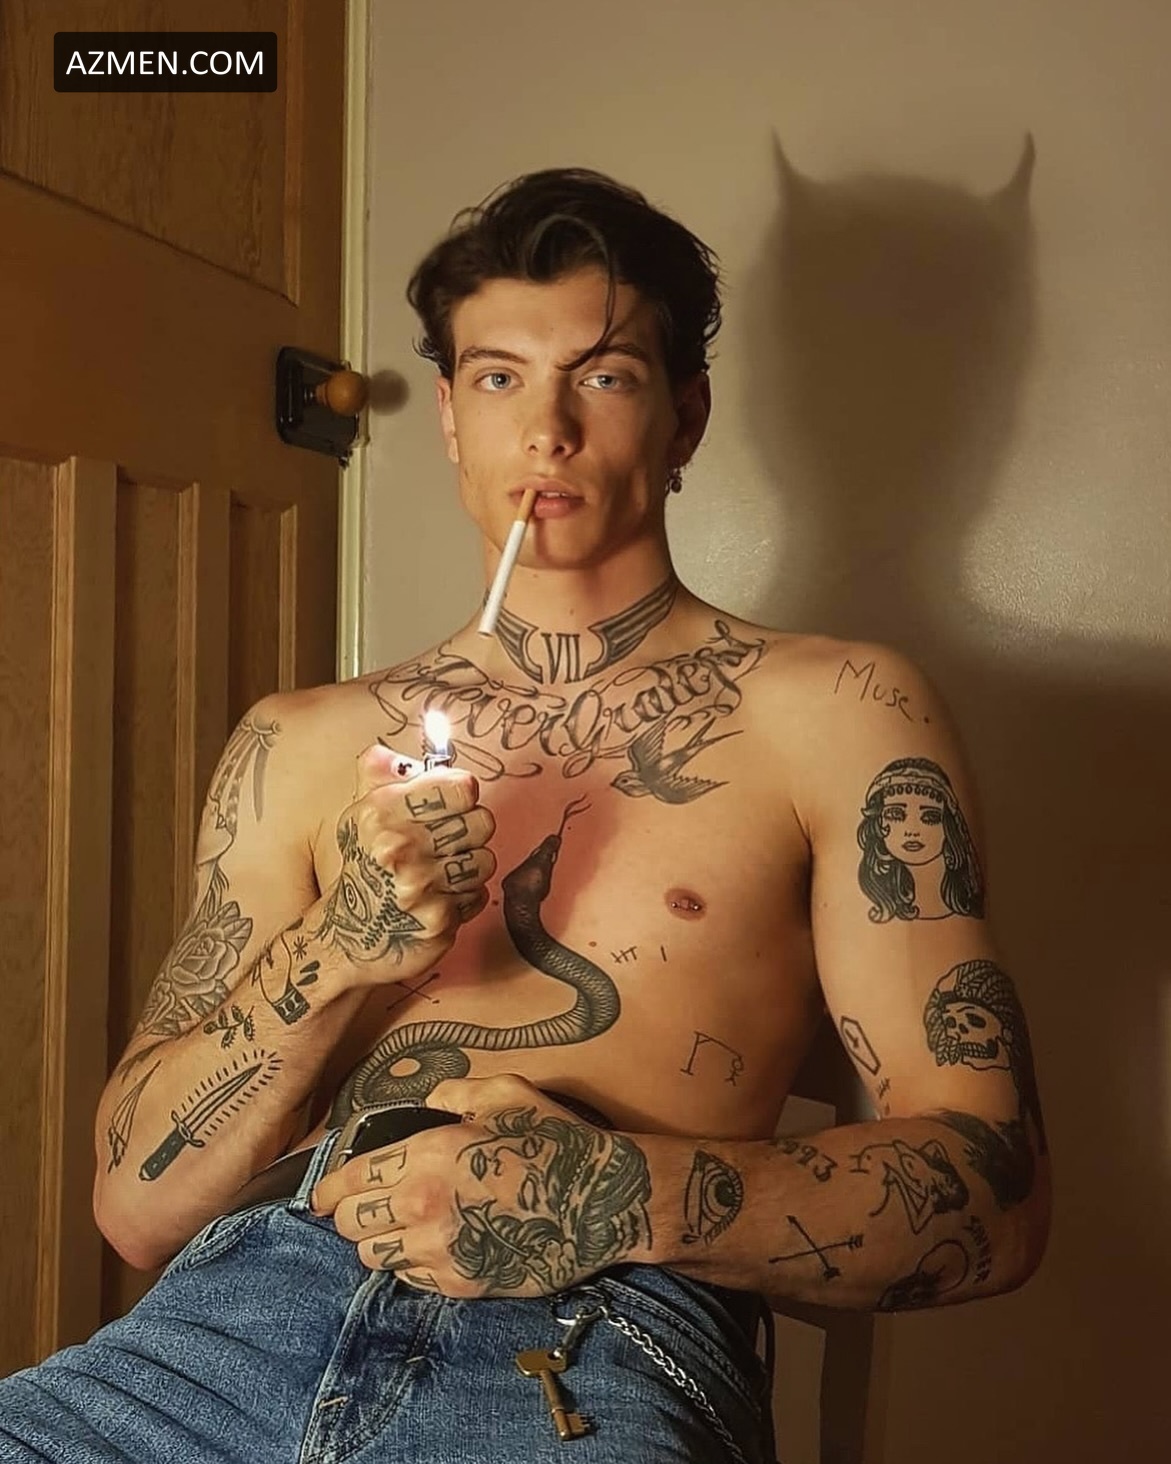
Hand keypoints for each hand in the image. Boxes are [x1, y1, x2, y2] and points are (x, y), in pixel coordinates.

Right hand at [309, 743, 495, 984]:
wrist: (349, 934)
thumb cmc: (364, 866)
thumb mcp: (362, 812)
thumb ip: (381, 771)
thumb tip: (402, 753)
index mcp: (383, 811)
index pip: (461, 786)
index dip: (462, 794)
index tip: (452, 804)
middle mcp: (399, 846)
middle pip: (482, 821)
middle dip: (469, 832)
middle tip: (444, 844)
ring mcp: (419, 885)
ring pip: (484, 860)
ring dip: (468, 868)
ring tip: (439, 874)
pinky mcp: (438, 919)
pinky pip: (477, 894)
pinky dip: (463, 899)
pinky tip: (437, 899)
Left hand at [310, 1074, 653, 1296]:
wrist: (600, 1201)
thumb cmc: (555, 1142)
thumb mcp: (507, 1094)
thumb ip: (454, 1093)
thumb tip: (427, 1100)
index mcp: (429, 1154)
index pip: (350, 1179)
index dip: (328, 1188)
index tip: (322, 1194)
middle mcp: (425, 1207)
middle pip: (351, 1224)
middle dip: (350, 1214)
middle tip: (362, 1206)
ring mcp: (441, 1251)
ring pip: (373, 1257)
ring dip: (377, 1242)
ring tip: (396, 1227)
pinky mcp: (461, 1284)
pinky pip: (408, 1281)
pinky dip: (408, 1265)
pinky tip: (430, 1246)